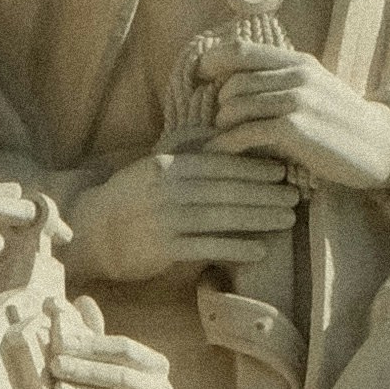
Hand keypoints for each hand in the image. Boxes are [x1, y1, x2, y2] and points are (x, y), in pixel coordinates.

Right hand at [65, 142, 301, 283]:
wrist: (93, 231)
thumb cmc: (134, 197)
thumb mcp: (156, 167)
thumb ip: (189, 154)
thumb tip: (230, 139)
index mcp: (166, 166)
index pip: (218, 163)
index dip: (253, 167)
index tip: (283, 169)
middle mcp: (165, 190)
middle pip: (225, 190)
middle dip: (265, 192)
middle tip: (296, 194)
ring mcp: (163, 220)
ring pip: (220, 218)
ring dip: (259, 218)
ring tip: (288, 219)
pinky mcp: (162, 248)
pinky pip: (206, 247)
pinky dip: (236, 248)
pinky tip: (261, 250)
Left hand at [213, 59, 389, 192]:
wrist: (382, 146)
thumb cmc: (343, 123)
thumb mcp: (316, 90)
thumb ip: (282, 81)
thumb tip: (235, 84)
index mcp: (299, 62)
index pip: (241, 50)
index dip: (212, 62)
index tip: (198, 79)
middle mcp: (297, 75)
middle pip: (233, 82)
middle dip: (218, 105)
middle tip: (218, 123)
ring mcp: (298, 100)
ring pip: (236, 106)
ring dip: (223, 126)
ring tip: (222, 139)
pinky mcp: (297, 128)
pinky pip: (247, 132)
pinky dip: (228, 144)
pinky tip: (222, 153)